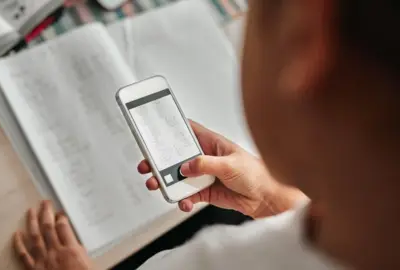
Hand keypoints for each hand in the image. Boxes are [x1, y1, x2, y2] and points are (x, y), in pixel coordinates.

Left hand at [13, 201, 93, 269]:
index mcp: (71, 250)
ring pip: (35, 237)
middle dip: (46, 213)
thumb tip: (73, 241)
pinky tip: (16, 234)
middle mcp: (55, 252)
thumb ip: (79, 250)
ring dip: (32, 222)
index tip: (59, 211)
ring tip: (30, 211)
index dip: (60, 217)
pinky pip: (23, 255)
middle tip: (44, 202)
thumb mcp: (87, 263)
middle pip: (48, 228)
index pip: (63, 227)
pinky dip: (19, 244)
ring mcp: (42, 261)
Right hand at [137, 120, 301, 217]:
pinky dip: (182, 200)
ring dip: (167, 182)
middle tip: (148, 166)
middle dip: (160, 161)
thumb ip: (205, 165)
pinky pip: (187, 195)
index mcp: (211, 143)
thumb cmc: (257, 174)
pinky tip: (183, 202)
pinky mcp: (205, 192)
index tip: (154, 132)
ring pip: (178, 177)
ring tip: (158, 185)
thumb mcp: (229, 165)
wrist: (267, 199)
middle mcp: (205, 158)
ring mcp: (204, 175)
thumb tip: (185, 166)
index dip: (170, 130)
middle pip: (176, 156)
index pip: (187, 131)